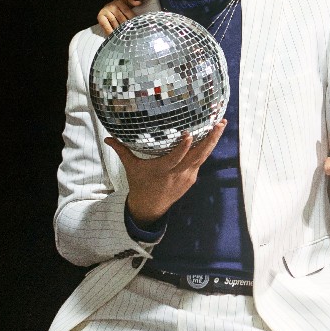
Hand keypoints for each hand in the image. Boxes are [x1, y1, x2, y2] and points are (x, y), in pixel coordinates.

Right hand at [98, 0, 144, 36]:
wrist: (108, 7)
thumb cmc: (121, 6)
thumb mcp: (128, 1)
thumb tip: (139, 2)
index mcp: (120, 2)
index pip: (127, 12)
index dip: (133, 20)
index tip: (138, 27)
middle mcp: (112, 6)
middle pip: (122, 19)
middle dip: (128, 28)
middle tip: (133, 35)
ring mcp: (105, 11)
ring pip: (115, 24)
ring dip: (121, 32)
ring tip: (126, 38)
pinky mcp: (100, 17)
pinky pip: (106, 27)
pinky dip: (110, 32)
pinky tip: (115, 38)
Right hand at [106, 122, 226, 222]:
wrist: (150, 207)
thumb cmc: (140, 184)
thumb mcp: (131, 167)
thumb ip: (121, 150)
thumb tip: (107, 137)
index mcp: (162, 170)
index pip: (175, 158)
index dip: (183, 147)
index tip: (189, 134)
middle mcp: (177, 173)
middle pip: (197, 156)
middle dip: (210, 139)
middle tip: (219, 123)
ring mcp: (187, 176)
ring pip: (203, 157)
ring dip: (213, 141)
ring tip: (221, 125)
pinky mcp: (192, 178)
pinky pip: (201, 161)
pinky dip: (207, 148)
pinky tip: (213, 135)